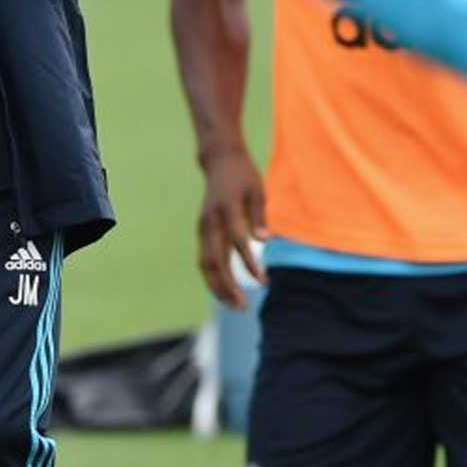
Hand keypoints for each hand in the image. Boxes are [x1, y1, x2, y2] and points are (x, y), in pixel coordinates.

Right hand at [196, 146, 268, 308]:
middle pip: (214, 261)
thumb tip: (263, 240)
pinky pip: (205, 260)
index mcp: (226, 208)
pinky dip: (214, 278)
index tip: (263, 281)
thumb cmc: (243, 175)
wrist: (219, 160)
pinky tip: (226, 291)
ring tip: (236, 305)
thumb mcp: (257, 190)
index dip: (250, 263)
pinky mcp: (203, 232)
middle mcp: (210, 221)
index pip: (238, 240)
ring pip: (205, 264)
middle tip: (243, 306)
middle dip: (228, 286)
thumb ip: (259, 216)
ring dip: (218, 287)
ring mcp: (203, 227)